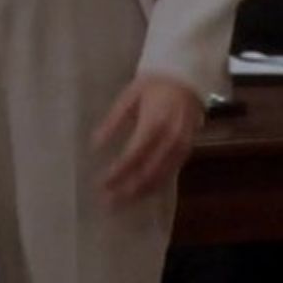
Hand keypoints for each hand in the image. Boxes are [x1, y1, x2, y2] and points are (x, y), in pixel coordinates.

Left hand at [93, 74, 202, 204]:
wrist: (186, 78)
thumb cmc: (152, 85)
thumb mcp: (128, 98)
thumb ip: (112, 122)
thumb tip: (95, 145)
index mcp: (153, 124)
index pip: (132, 157)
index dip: (117, 173)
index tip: (101, 185)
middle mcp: (170, 140)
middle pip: (147, 172)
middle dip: (127, 190)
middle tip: (108, 203)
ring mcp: (181, 147)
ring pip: (160, 177)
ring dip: (140, 192)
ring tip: (121, 204)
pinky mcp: (187, 150)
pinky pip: (170, 173)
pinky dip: (155, 186)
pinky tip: (141, 193)